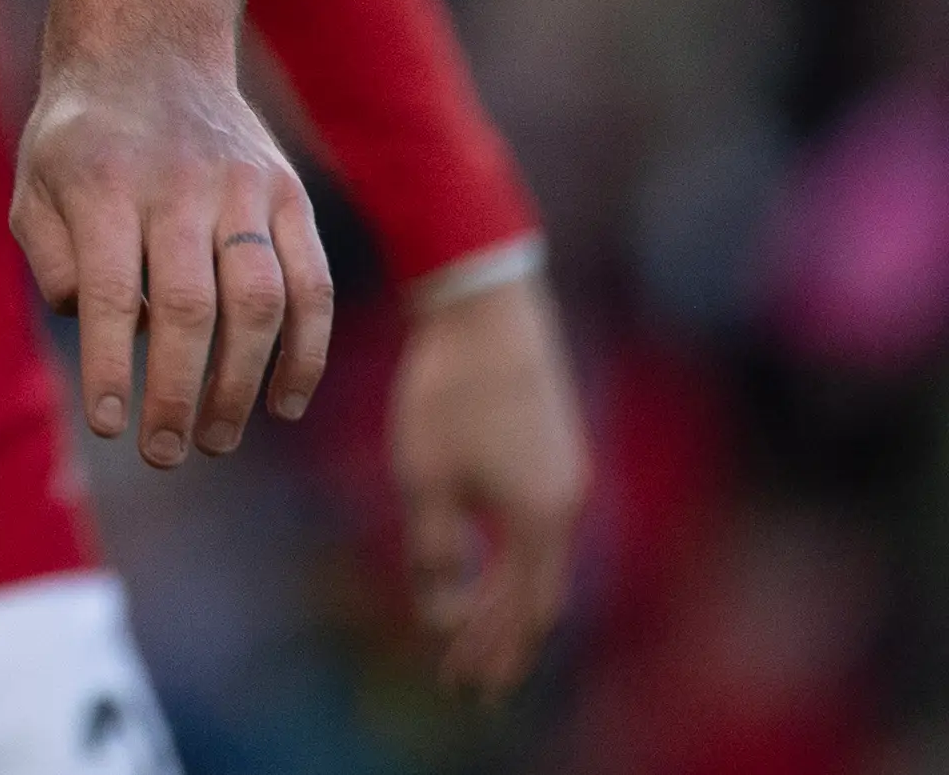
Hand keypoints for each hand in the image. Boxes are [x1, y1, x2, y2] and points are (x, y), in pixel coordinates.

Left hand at [12, 49, 331, 466]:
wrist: (148, 48)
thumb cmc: (81, 139)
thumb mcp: (34, 182)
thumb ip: (51, 257)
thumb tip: (94, 326)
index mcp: (104, 182)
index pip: (111, 292)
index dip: (111, 367)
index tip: (109, 427)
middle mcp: (180, 184)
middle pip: (190, 308)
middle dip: (177, 393)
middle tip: (164, 453)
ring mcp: (243, 187)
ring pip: (259, 303)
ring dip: (241, 384)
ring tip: (216, 440)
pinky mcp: (287, 195)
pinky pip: (310, 285)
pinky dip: (304, 352)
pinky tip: (282, 403)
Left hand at [393, 270, 587, 693]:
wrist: (487, 306)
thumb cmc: (449, 391)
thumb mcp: (427, 476)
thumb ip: (437, 551)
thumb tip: (440, 615)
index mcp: (539, 523)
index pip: (518, 612)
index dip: (489, 652)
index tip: (461, 686)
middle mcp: (566, 506)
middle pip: (539, 596)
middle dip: (506, 641)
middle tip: (476, 682)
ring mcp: (566, 474)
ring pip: (542, 560)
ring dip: (511, 600)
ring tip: (482, 630)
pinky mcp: (554, 445)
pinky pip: (538, 526)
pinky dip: (515, 560)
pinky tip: (490, 560)